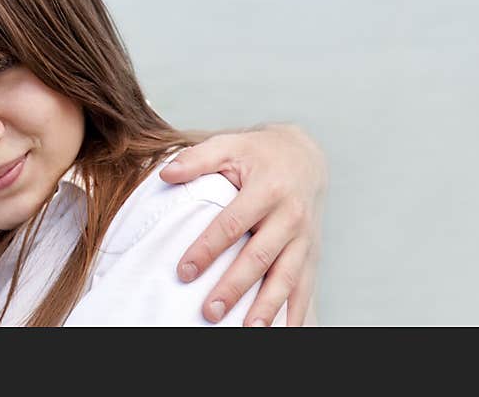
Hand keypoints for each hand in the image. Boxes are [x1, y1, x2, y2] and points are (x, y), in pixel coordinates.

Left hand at [160, 123, 325, 325]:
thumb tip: (166, 174)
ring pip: (286, 279)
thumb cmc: (258, 153)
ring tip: (247, 331)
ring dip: (267, 308)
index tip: (184, 271)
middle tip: (209, 312)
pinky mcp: (313, 254)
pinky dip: (295, 314)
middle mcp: (290, 216)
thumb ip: (197, 158)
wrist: (304, 157)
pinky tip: (281, 333)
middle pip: (260, 257)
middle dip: (234, 287)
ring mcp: (305, 239)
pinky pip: (306, 289)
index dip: (208, 248)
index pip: (232, 224)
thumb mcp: (228, 145)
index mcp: (268, 189)